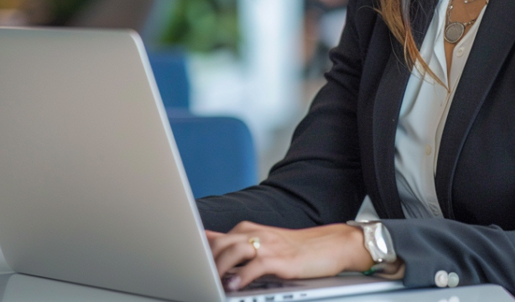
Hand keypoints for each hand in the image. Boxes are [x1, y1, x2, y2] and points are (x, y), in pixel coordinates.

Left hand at [205, 221, 374, 290]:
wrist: (331, 245)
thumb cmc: (296, 248)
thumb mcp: (262, 242)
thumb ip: (234, 242)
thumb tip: (205, 240)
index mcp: (248, 229)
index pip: (214, 238)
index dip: (197, 253)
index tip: (184, 265)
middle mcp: (256, 233)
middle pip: (219, 243)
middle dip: (204, 262)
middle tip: (195, 278)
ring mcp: (268, 245)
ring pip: (234, 251)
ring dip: (219, 268)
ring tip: (211, 282)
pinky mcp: (281, 259)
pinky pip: (256, 265)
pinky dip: (242, 276)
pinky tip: (234, 286)